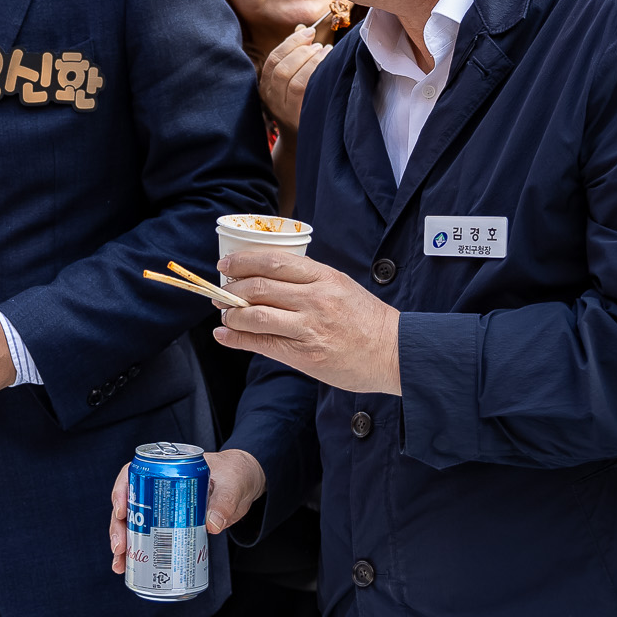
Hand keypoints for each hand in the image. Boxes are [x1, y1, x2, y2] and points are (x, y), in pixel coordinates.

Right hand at [108, 449, 264, 573]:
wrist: (245, 485)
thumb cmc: (234, 474)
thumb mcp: (232, 484)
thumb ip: (224, 501)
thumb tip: (213, 525)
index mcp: (166, 468)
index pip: (134, 474)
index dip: (121, 491)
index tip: (120, 511)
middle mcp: (158, 487)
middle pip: (129, 505)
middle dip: (118, 527)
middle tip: (120, 547)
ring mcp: (162, 508)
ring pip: (134, 524)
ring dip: (124, 545)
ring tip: (120, 565)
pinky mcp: (171, 525)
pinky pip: (149, 538)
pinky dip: (140, 554)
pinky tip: (132, 569)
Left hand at [213, 250, 400, 393]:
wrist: (395, 352)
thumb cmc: (368, 320)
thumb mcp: (342, 286)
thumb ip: (309, 280)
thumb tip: (268, 278)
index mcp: (324, 277)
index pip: (274, 261)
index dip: (243, 261)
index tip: (227, 265)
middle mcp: (315, 299)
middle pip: (260, 286)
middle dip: (232, 288)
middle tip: (221, 291)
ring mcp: (310, 327)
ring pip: (256, 315)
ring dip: (232, 313)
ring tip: (224, 313)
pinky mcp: (306, 354)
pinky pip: (262, 344)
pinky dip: (236, 338)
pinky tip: (224, 335)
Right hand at [258, 26, 328, 133]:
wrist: (304, 142)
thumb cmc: (302, 104)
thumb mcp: (293, 80)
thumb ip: (295, 55)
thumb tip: (302, 28)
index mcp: (266, 86)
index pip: (272, 59)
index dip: (290, 42)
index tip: (309, 32)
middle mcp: (270, 99)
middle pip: (280, 67)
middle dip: (301, 50)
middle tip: (319, 44)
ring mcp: (282, 110)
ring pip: (292, 78)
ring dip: (311, 60)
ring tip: (326, 52)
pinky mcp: (297, 118)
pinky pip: (303, 90)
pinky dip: (315, 72)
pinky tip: (328, 65)